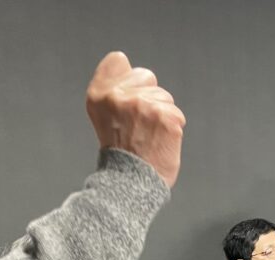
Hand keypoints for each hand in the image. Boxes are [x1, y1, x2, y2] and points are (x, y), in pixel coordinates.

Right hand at [86, 51, 185, 187]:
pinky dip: (172, 129)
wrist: (130, 185)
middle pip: (147, 76)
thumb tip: (125, 62)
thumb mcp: (103, 115)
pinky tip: (159, 143)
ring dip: (161, 115)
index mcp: (98, 94)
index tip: (125, 104)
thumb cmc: (120, 152)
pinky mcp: (165, 117)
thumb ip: (112, 89)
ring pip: (164, 96)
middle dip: (147, 96)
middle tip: (137, 125)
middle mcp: (118, 97)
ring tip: (148, 137)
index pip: (118, 60)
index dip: (128, 80)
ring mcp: (143, 105)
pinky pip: (176, 114)